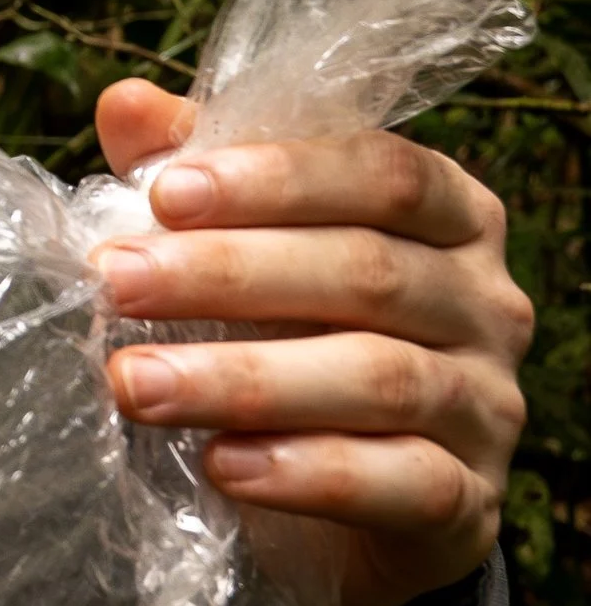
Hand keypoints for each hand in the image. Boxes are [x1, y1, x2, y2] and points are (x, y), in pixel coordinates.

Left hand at [90, 79, 531, 605]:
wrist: (350, 498)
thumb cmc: (291, 332)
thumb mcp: (243, 242)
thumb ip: (194, 171)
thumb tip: (125, 102)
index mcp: (448, 213)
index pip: (381, 172)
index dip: (276, 179)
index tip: (166, 195)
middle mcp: (487, 302)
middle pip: (368, 271)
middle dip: (226, 274)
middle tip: (115, 284)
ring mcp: (489, 405)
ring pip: (379, 378)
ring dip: (242, 380)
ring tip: (136, 385)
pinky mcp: (472, 504)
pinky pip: (405, 482)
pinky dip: (307, 472)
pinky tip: (222, 465)